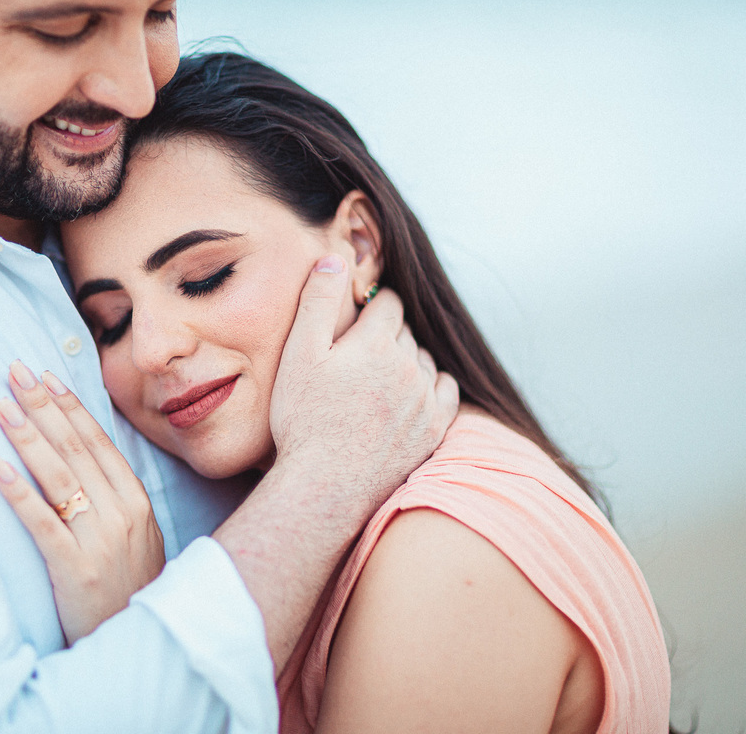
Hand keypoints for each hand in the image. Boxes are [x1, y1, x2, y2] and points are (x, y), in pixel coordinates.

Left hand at [0, 361, 164, 643]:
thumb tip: (83, 456)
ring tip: (1, 407)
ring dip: (28, 437)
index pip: (98, 441)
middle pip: (76, 448)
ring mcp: (99, 540)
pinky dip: (19, 493)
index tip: (45, 375)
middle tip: (14, 372)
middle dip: (43, 406)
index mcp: (136, 500)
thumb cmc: (129, 587)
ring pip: (59, 476)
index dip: (69, 406)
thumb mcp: (136, 535)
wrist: (139, 644)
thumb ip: (114, 497)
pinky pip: (42, 524)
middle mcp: (121, 513)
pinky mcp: (74, 569)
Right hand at [269, 254, 458, 515]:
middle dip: (387, 333)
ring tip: (379, 377)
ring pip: (426, 361)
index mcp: (377, 342)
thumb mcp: (299, 354)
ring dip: (409, 360)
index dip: (372, 305)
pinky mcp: (434, 430)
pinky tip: (412, 393)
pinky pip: (446, 392)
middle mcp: (410, 366)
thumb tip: (335, 259)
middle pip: (406, 332)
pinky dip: (432, 386)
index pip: (388, 302)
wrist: (325, 486)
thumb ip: (317, 302)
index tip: (359, 316)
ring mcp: (426, 400)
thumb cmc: (304, 421)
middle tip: (360, 352)